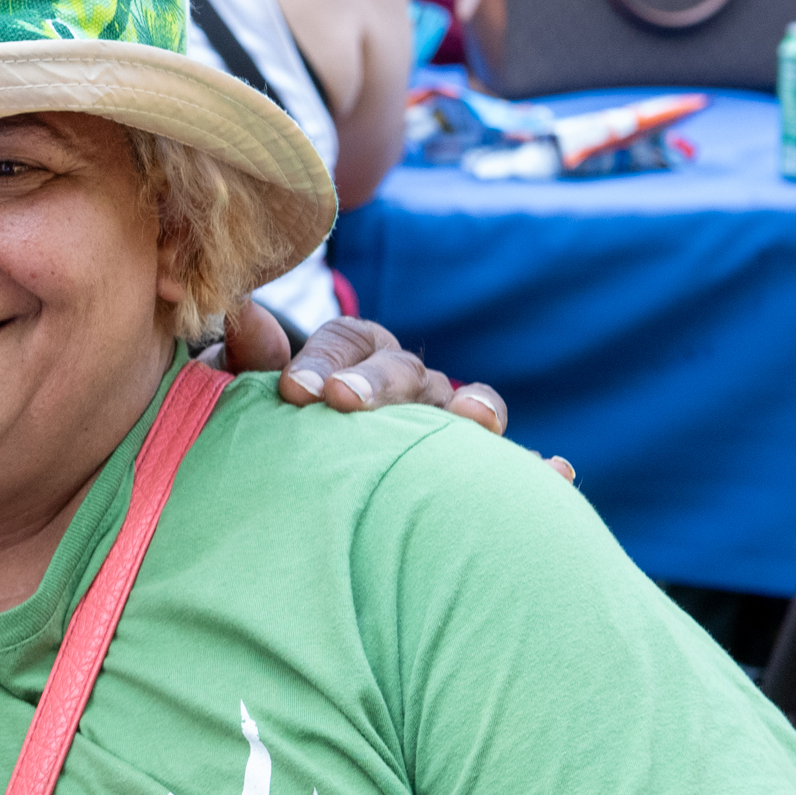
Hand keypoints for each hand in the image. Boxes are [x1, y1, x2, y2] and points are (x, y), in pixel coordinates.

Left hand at [216, 303, 574, 480]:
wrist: (311, 484)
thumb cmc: (283, 433)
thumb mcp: (257, 398)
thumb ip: (252, 361)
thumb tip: (239, 310)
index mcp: (356, 354)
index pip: (346, 340)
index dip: (324, 359)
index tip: (294, 390)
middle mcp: (408, 381)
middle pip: (404, 371)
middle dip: (378, 384)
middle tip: (343, 402)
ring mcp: (447, 423)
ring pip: (468, 408)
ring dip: (474, 408)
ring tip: (470, 419)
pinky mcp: (477, 470)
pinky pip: (513, 467)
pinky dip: (538, 467)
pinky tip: (556, 469)